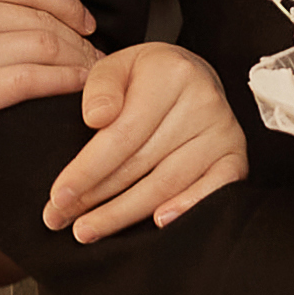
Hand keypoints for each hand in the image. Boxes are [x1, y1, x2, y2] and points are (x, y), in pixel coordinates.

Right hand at [0, 0, 96, 148]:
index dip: (67, 0)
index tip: (83, 20)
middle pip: (44, 13)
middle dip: (80, 34)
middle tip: (98, 51)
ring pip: (46, 44)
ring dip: (79, 59)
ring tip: (94, 74)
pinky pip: (33, 79)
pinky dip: (65, 82)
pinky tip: (79, 88)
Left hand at [46, 39, 248, 243]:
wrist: (193, 75)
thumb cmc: (149, 76)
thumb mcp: (118, 66)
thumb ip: (100, 87)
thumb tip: (96, 119)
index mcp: (171, 74)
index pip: (122, 134)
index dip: (87, 170)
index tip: (58, 196)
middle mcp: (203, 101)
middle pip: (141, 164)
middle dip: (96, 198)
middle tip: (61, 219)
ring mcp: (224, 131)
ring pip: (168, 184)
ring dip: (125, 213)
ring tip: (89, 229)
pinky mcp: (236, 156)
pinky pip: (213, 189)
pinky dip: (187, 207)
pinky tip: (158, 222)